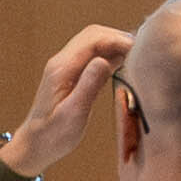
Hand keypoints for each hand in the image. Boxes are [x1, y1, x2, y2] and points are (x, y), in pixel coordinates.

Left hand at [9, 24, 133, 173]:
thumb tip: (104, 60)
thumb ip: (88, 86)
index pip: (93, 39)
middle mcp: (62, 62)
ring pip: (94, 44)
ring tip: (140, 55)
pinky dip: (111, 56)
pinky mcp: (72, 75)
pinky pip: (93, 57)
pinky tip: (126, 64)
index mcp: (62, 68)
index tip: (141, 49)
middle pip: (94, 36)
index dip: (118, 39)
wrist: (35, 144)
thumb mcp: (73, 113)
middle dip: (119, 38)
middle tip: (144, 50)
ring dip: (116, 45)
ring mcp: (66, 67)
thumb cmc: (53, 134)